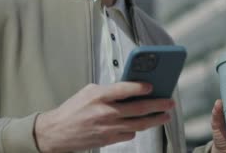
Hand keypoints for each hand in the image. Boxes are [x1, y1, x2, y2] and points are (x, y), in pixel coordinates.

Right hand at [34, 82, 173, 152]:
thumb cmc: (73, 109)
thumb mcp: (88, 91)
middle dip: (157, 105)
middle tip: (169, 102)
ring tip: (165, 116)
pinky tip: (143, 124)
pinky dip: (137, 129)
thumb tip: (130, 87)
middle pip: (138, 109)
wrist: (56, 133)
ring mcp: (108, 128)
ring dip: (154, 120)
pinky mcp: (108, 140)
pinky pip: (129, 134)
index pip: (124, 89)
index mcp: (99, 96)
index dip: (140, 87)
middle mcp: (105, 112)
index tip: (153, 86)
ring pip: (138, 124)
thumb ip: (109, 89)